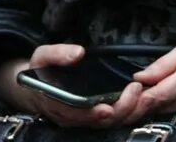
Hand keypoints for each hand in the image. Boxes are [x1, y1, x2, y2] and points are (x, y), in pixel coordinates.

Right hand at [0, 43, 152, 128]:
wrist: (35, 87)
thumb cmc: (40, 72)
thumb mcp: (42, 57)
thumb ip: (58, 54)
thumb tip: (78, 53)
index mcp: (55, 103)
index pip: (74, 113)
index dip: (91, 113)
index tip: (106, 108)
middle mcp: (69, 115)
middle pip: (96, 122)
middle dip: (118, 109)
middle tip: (134, 90)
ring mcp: (82, 117)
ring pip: (107, 123)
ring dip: (127, 110)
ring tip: (141, 93)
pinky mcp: (93, 115)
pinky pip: (112, 118)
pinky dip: (127, 110)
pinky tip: (139, 99)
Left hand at [132, 33, 175, 117]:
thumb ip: (162, 64)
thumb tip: (139, 77)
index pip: (158, 95)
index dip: (139, 98)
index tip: (130, 92)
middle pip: (157, 106)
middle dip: (142, 101)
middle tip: (135, 91)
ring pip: (165, 110)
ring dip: (155, 103)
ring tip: (158, 87)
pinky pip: (175, 112)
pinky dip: (168, 105)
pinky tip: (172, 94)